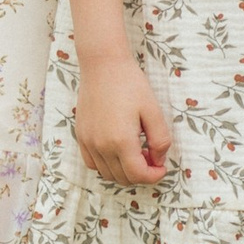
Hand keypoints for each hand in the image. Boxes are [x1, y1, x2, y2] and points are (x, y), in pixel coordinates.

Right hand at [73, 49, 171, 187]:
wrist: (103, 65)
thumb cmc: (130, 84)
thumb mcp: (153, 111)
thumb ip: (160, 140)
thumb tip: (158, 160)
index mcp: (121, 141)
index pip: (138, 175)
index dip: (154, 176)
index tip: (162, 166)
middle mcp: (101, 146)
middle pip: (123, 178)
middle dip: (141, 174)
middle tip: (152, 157)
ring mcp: (88, 142)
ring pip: (107, 174)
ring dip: (124, 171)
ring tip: (136, 153)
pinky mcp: (81, 136)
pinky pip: (92, 164)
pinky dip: (106, 165)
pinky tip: (117, 151)